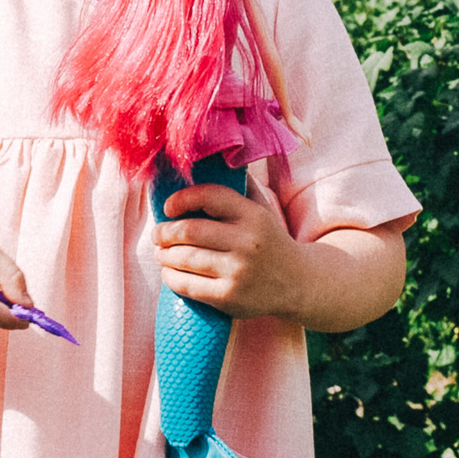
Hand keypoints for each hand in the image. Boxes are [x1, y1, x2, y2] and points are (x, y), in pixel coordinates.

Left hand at [153, 183, 308, 318]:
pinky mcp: (230, 298)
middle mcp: (247, 242)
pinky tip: (170, 273)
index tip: (168, 208)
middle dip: (164, 233)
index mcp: (253, 215)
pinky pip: (187, 285)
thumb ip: (239, 186)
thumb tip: (209, 159)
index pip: (208, 196)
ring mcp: (239, 272)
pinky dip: (171, 277)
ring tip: (161, 253)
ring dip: (163, 255)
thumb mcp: (263, 210)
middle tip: (157, 235)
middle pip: (188, 231)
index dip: (181, 198)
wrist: (301, 285)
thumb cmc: (269, 242)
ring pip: (184, 258)